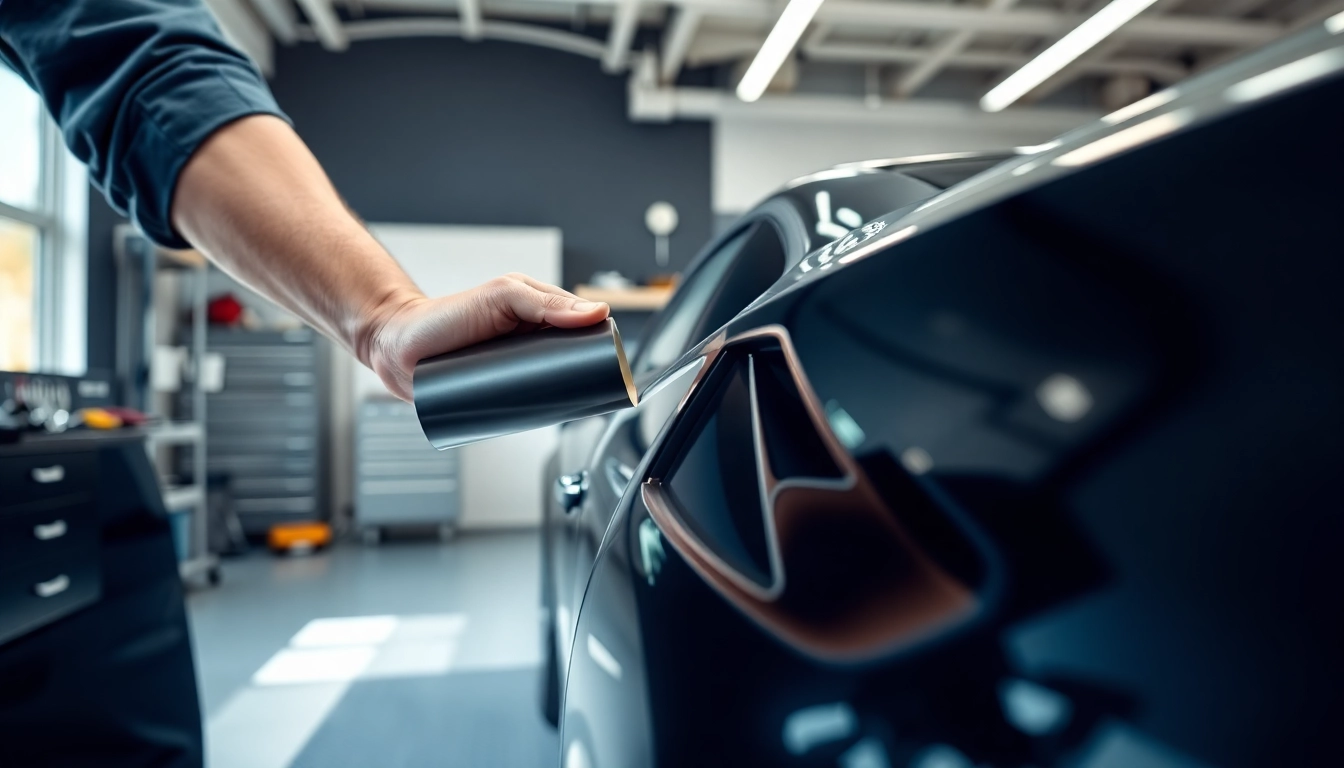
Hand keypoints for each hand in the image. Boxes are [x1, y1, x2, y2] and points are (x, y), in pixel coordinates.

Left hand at [364, 273, 609, 401]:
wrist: (397, 349)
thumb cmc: (443, 317)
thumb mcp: (500, 298)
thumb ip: (544, 301)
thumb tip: (594, 313)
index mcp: (534, 311)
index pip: (580, 326)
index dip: (600, 342)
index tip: (611, 358)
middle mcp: (527, 339)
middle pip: (570, 361)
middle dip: (584, 375)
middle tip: (590, 386)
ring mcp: (513, 368)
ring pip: (551, 386)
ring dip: (564, 397)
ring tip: (568, 403)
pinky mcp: (498, 392)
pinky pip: (527, 405)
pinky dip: (540, 413)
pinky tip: (548, 418)